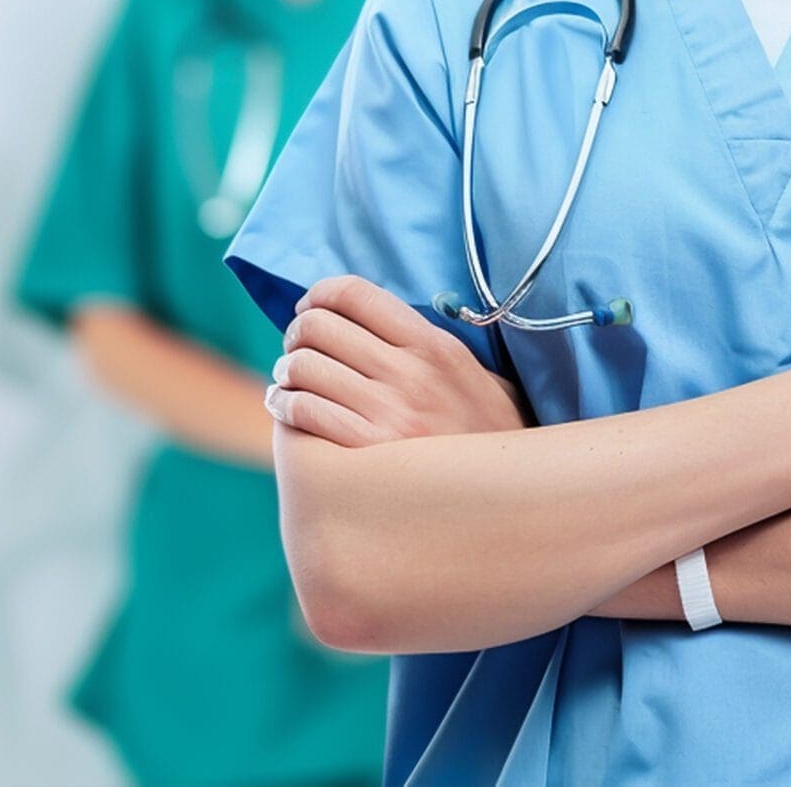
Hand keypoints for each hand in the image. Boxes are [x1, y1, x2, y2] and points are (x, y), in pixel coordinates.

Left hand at [266, 275, 530, 446]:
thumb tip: (386, 325)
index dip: (320, 295)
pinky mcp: (366, 451)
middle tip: (299, 348)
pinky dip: (283, 404)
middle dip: (297, 333)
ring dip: (286, 371)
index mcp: (436, 347)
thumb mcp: (479, 378)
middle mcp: (411, 373)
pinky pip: (302, 410)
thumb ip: (436, 349)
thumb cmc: (489, 436)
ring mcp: (388, 412)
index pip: (356, 294)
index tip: (312, 309)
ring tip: (291, 381)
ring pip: (303, 367)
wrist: (507, 496)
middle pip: (319, 326)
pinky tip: (287, 408)